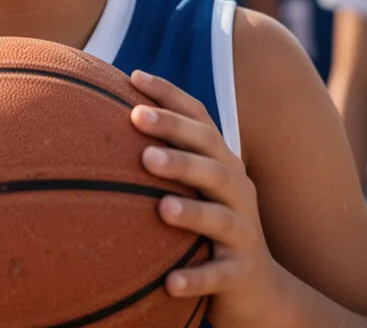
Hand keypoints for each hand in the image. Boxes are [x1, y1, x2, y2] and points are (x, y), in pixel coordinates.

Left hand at [130, 70, 292, 327]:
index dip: (170, 96)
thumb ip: (165, 154)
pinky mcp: (241, 273)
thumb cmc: (209, 227)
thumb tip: (108, 116)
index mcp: (221, 164)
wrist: (258, 288)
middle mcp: (236, 190)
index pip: (200, 120)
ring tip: (161, 207)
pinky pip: (218, 275)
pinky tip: (169, 283)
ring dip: (192, 210)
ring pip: (219, 216)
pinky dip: (196, 277)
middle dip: (175, 137)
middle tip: (136, 119)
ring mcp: (242, 232)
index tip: (133, 77)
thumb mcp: (194, 186)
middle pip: (210, 158)